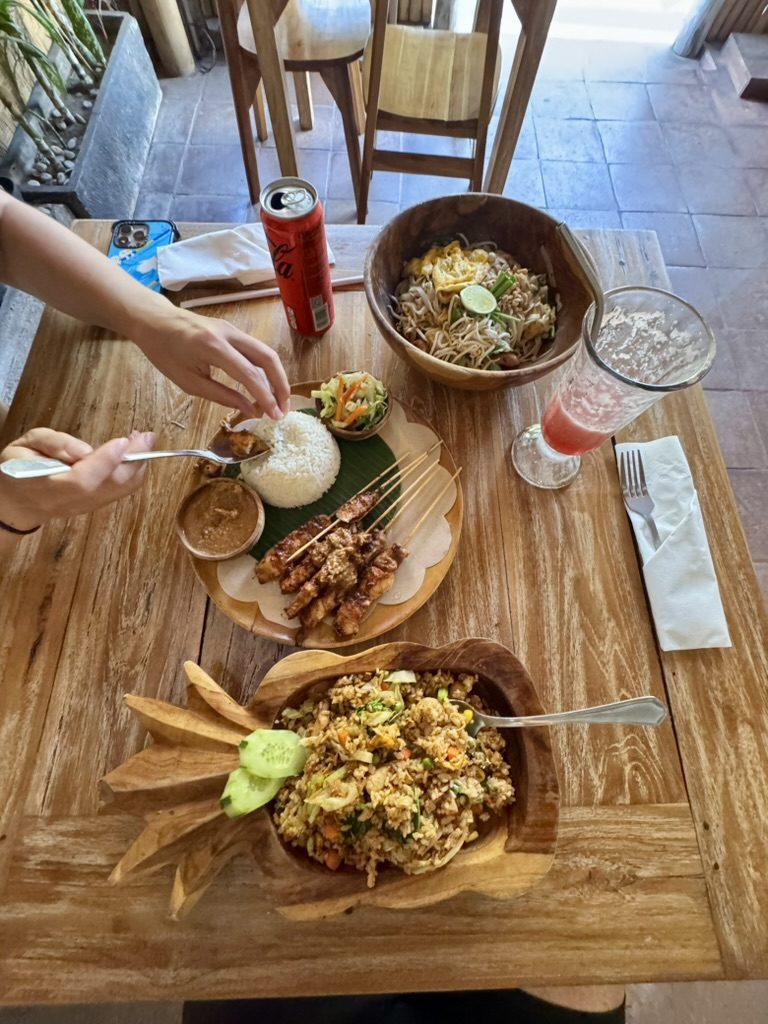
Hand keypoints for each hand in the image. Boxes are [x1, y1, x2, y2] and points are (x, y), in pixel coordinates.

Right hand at [0, 428, 153, 531]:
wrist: (16, 503)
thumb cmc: (18, 469)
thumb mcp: (24, 446)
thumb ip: (52, 444)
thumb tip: (83, 450)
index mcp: (48, 486)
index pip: (83, 480)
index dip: (105, 462)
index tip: (122, 441)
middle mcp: (72, 501)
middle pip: (110, 485)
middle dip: (133, 459)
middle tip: (146, 436)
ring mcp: (87, 506)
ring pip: (122, 489)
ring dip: (138, 464)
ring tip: (143, 439)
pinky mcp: (97, 504)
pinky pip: (123, 490)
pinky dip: (135, 470)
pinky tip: (135, 452)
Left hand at [130, 307, 290, 419]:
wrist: (154, 319)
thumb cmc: (164, 352)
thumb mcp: (188, 381)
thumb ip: (222, 395)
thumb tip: (250, 410)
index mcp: (213, 347)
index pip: (249, 374)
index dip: (265, 397)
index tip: (274, 416)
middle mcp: (229, 334)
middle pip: (268, 358)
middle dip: (281, 385)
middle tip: (283, 409)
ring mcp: (233, 329)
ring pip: (266, 353)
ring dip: (276, 377)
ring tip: (277, 401)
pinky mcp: (233, 331)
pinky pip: (256, 350)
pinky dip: (265, 370)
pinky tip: (265, 386)